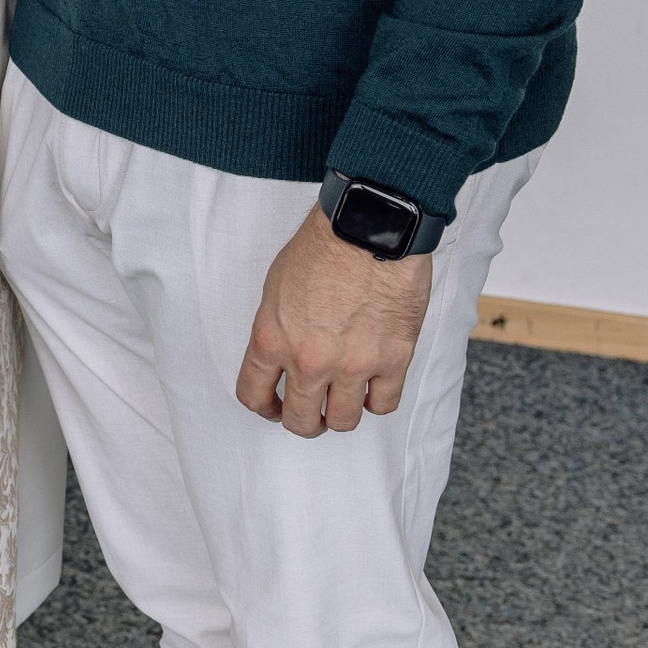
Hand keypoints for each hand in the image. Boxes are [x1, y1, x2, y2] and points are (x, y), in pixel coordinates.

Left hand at [236, 208, 431, 437]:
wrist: (368, 226)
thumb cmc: (323, 246)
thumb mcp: (276, 287)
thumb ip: (277, 330)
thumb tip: (281, 358)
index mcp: (272, 339)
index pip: (254, 396)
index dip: (264, 408)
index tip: (274, 407)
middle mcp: (309, 360)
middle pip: (301, 420)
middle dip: (304, 421)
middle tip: (312, 413)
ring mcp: (353, 364)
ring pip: (343, 421)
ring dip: (341, 415)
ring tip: (344, 401)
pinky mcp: (393, 359)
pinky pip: (384, 404)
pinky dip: (377, 400)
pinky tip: (374, 386)